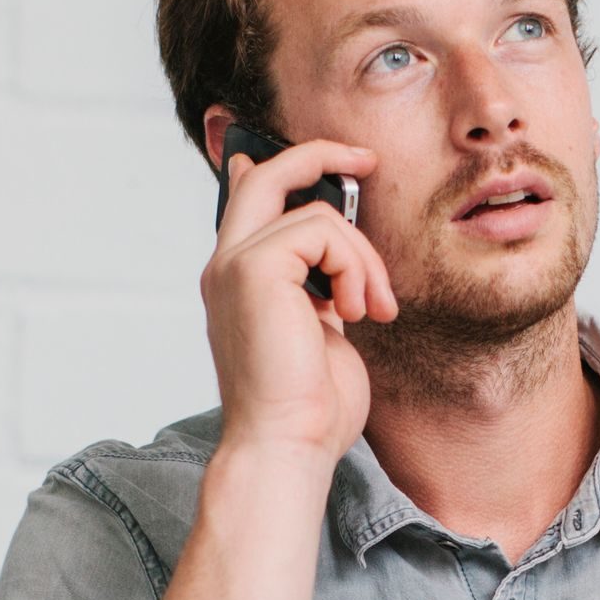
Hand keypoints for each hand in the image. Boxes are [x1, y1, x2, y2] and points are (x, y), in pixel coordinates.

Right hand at [201, 136, 398, 462]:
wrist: (288, 444)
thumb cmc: (311, 406)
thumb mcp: (322, 330)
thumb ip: (321, 286)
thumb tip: (336, 254)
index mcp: (239, 282)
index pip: (250, 201)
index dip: (286, 168)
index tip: (340, 164)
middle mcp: (227, 268)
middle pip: (266, 177)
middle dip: (319, 155)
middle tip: (366, 160)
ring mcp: (235, 265)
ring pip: (315, 213)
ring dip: (363, 259)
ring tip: (373, 309)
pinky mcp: (254, 268)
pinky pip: (322, 230)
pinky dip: (354, 266)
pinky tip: (357, 312)